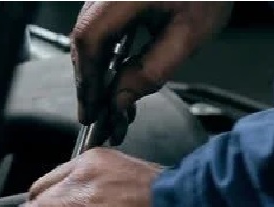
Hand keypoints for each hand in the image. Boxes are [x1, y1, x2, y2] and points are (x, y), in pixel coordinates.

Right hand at [72, 1, 233, 121]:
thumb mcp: (188, 36)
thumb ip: (152, 70)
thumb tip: (120, 100)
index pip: (89, 37)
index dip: (88, 78)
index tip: (92, 109)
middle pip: (85, 36)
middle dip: (90, 80)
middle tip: (96, 115)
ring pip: (91, 33)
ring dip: (98, 69)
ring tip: (109, 102)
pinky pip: (104, 24)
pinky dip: (107, 53)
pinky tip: (118, 75)